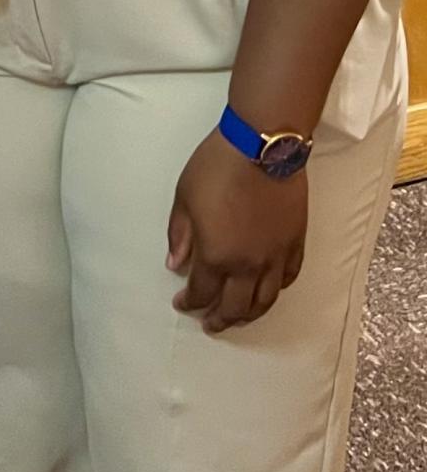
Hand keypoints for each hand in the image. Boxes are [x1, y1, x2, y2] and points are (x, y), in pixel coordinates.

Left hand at [166, 130, 306, 334]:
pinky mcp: (296, 243)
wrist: (263, 147)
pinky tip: (267, 291)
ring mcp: (276, 256)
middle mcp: (249, 264)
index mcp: (217, 255)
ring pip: (266, 300)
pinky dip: (276, 290)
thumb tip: (175, 264)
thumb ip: (180, 235)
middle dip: (219, 319)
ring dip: (250, 314)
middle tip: (209, 323)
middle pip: (235, 306)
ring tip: (238, 318)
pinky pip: (289, 278)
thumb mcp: (184, 198)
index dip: (190, 303)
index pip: (202, 292)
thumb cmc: (217, 168)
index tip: (182, 304)